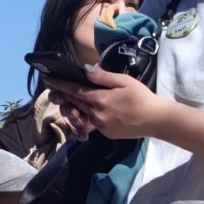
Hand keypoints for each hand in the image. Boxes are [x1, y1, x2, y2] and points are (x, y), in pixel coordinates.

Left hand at [48, 65, 165, 140]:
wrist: (155, 120)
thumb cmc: (142, 97)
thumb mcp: (124, 81)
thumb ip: (103, 76)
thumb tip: (85, 69)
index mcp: (99, 99)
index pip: (74, 90)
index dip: (60, 84)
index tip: (48, 79)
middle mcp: (96, 114)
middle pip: (75, 102)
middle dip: (64, 95)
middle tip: (53, 88)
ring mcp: (100, 126)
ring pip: (81, 114)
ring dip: (74, 107)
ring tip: (70, 100)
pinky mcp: (105, 133)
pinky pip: (91, 123)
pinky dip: (87, 116)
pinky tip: (87, 111)